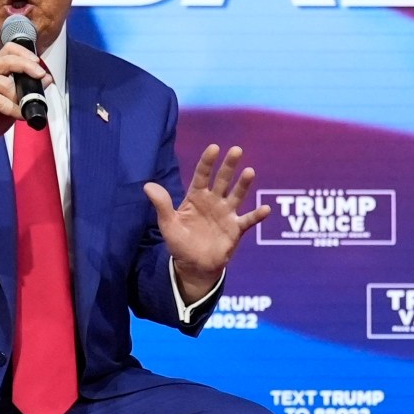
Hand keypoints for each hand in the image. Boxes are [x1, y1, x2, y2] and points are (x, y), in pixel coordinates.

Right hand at [0, 41, 50, 172]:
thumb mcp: (14, 100)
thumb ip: (28, 88)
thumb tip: (46, 78)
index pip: (9, 49)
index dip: (25, 53)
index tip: (37, 63)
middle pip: (9, 60)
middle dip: (27, 67)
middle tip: (40, 76)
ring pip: (6, 84)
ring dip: (20, 98)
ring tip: (24, 108)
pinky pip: (2, 100)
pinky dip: (14, 109)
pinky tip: (20, 115)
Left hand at [146, 145, 269, 299]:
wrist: (194, 265)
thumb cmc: (180, 243)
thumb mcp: (168, 224)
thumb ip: (162, 205)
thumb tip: (147, 185)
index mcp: (197, 197)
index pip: (202, 175)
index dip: (207, 162)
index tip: (213, 148)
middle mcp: (214, 201)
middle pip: (223, 180)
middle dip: (229, 166)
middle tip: (236, 150)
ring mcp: (227, 214)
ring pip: (237, 195)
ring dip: (243, 185)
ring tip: (250, 172)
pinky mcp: (236, 229)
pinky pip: (248, 220)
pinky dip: (257, 216)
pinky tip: (265, 209)